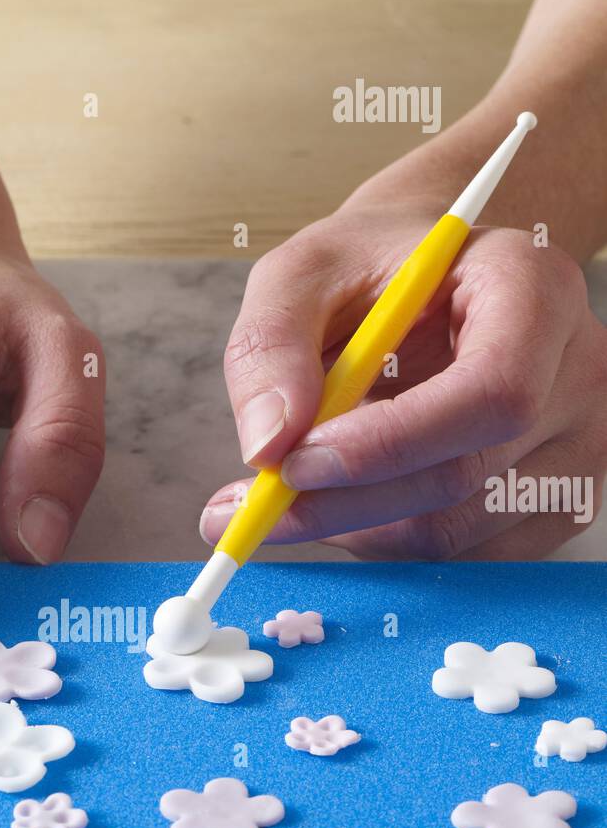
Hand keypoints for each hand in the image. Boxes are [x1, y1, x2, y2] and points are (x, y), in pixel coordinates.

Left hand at [201, 206, 606, 558]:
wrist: (432, 280)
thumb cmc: (373, 269)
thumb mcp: (302, 274)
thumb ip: (271, 346)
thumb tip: (267, 446)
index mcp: (534, 289)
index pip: (491, 392)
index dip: (389, 444)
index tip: (294, 463)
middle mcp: (577, 370)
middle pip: (464, 475)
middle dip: (343, 504)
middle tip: (253, 508)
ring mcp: (580, 445)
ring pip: (455, 532)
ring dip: (355, 529)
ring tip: (299, 490)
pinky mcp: (558, 502)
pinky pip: (464, 558)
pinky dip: (389, 543)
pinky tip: (354, 500)